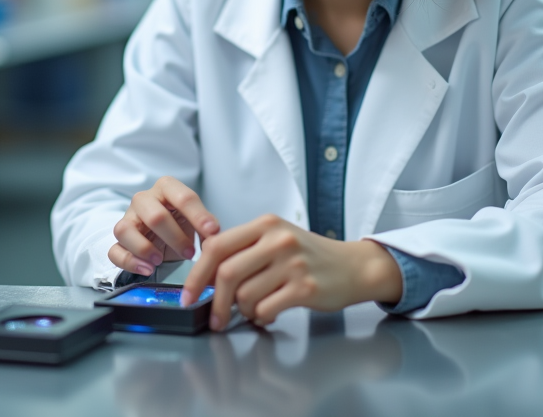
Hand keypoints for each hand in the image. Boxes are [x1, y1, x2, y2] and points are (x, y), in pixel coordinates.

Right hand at [108, 176, 220, 275]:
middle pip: (155, 216)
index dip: (199, 216)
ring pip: (125, 230)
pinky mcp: (118, 241)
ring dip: (145, 248)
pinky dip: (130, 262)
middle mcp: (143, 199)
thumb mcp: (195, 220)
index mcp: (166, 188)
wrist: (162, 236)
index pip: (183, 197)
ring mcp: (128, 218)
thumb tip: (215, 236)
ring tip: (160, 261)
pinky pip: (114, 251)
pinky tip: (147, 269)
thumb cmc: (180, 223)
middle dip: (175, 238)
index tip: (213, 232)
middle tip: (190, 253)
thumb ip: (206, 225)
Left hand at [180, 214, 402, 329]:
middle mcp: (278, 239)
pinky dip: (261, 318)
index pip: (217, 245)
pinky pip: (266, 309)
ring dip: (244, 311)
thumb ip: (245, 249)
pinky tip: (268, 314)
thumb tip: (206, 274)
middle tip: (214, 318)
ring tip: (254, 310)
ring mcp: (292, 263)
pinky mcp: (304, 287)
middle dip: (214, 301)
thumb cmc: (310, 255)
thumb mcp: (277, 239)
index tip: (188, 293)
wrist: (354, 266)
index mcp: (265, 224)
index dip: (196, 273)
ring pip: (245, 296)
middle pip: (226, 272)